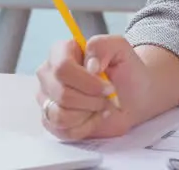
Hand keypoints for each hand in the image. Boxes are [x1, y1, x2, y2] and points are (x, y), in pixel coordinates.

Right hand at [35, 34, 150, 140]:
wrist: (132, 97)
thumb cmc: (124, 72)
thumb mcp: (121, 50)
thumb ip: (104, 46)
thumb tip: (90, 64)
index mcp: (61, 51)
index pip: (62, 68)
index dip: (87, 82)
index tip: (108, 87)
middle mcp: (48, 73)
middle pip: (62, 94)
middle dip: (91, 100)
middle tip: (106, 97)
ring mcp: (46, 97)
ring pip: (59, 115)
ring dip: (87, 114)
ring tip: (99, 106)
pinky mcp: (49, 120)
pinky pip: (62, 130)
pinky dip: (84, 127)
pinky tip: (93, 117)